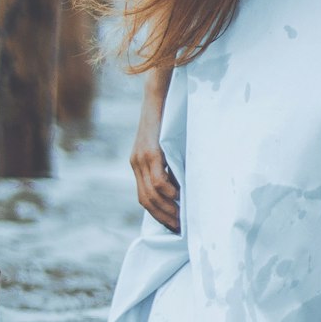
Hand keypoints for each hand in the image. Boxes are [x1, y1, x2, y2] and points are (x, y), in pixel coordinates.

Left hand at [131, 91, 180, 232]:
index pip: (144, 199)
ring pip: (151, 193)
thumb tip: (184, 185)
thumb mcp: (166, 145)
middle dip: (163, 218)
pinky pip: (157, 178)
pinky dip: (168, 191)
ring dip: (168, 209)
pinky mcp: (150, 150)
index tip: (174, 227)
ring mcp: (141, 157)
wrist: (159, 92)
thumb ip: (170, 164)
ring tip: (183, 218)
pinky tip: (180, 197)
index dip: (158, 216)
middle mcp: (136, 163)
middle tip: (181, 229)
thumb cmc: (169, 117)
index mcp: (138, 164)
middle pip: (146, 201)